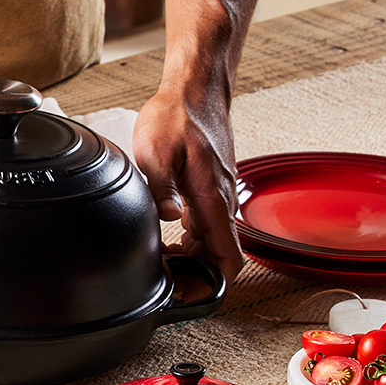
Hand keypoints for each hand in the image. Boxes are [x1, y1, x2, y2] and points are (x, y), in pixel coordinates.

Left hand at [132, 86, 243, 282]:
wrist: (195, 91)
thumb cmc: (178, 117)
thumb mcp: (157, 151)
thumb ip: (161, 187)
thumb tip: (166, 217)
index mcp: (213, 199)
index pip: (228, 258)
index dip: (210, 283)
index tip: (186, 293)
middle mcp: (221, 203)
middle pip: (219, 257)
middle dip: (194, 275)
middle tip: (161, 280)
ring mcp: (217, 197)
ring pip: (211, 243)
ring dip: (190, 258)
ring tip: (158, 261)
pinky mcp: (209, 191)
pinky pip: (205, 227)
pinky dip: (189, 241)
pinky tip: (166, 239)